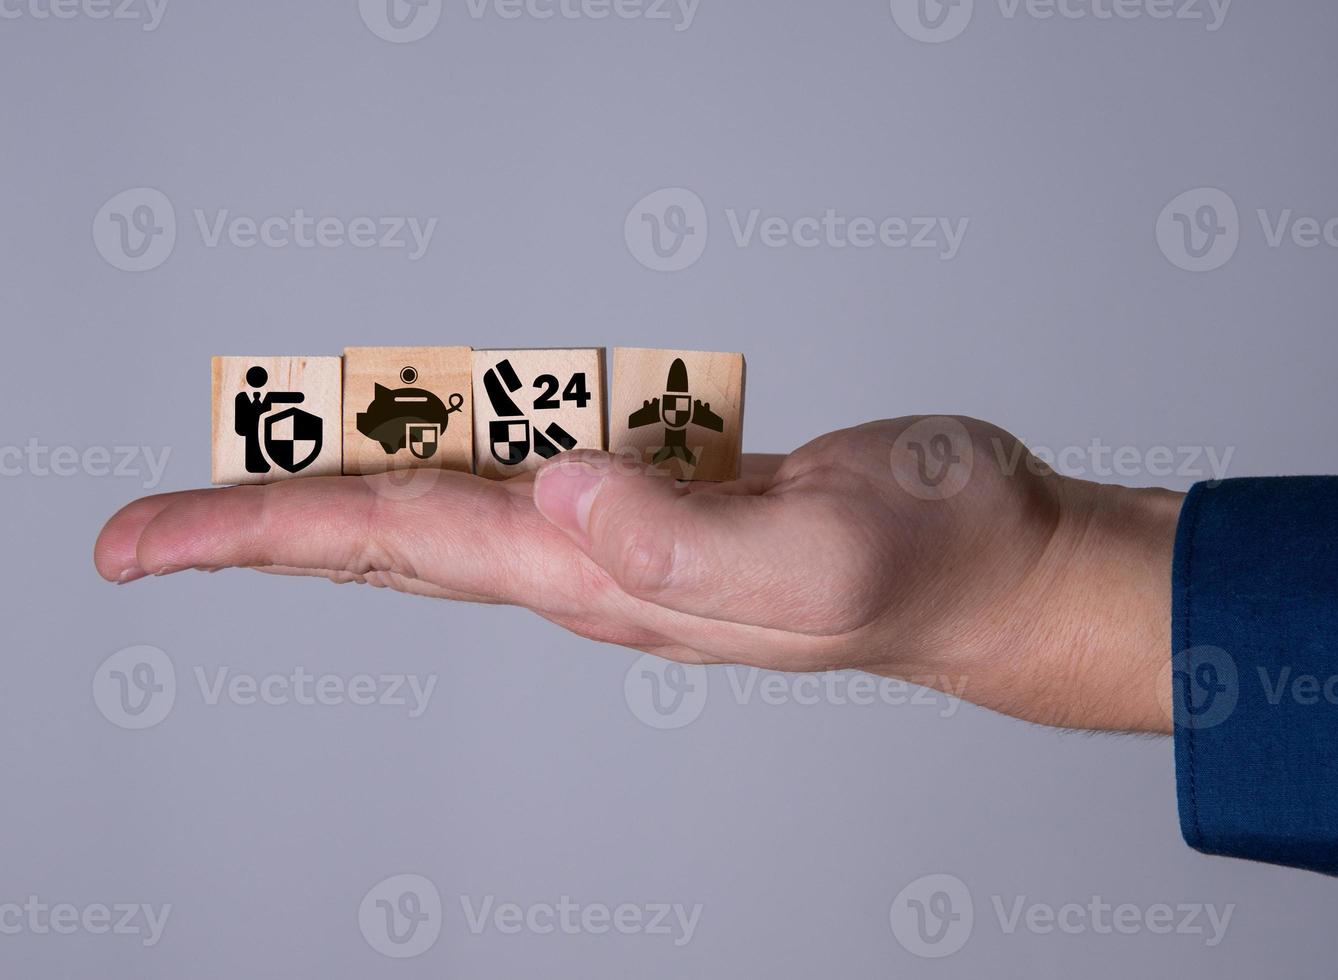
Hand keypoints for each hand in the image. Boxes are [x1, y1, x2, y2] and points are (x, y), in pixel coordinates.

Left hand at [94, 418, 1181, 732]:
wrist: (990, 562)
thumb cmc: (926, 560)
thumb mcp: (818, 554)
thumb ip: (683, 539)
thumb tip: (553, 490)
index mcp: (603, 573)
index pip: (396, 539)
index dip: (257, 534)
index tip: (139, 544)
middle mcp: (593, 559)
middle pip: (390, 536)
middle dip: (262, 529)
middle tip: (150, 529)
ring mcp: (627, 525)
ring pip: (452, 500)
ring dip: (344, 487)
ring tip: (253, 483)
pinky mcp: (667, 488)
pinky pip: (532, 462)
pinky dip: (460, 444)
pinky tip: (433, 438)